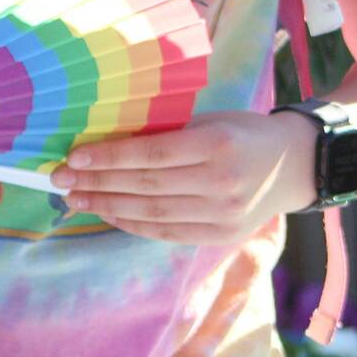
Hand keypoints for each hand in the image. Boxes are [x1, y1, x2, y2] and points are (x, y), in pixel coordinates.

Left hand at [48, 111, 318, 244]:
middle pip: (146, 186)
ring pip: (152, 213)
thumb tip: (105, 143)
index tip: (74, 158)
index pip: (152, 154)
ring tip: (75, 199)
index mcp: (219, 144)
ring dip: (107, 206)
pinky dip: (132, 223)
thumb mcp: (209, 120)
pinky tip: (106, 212)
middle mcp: (222, 183)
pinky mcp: (220, 236)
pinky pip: (165, 232)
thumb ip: (166, 133)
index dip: (109, 158)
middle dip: (97, 184)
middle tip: (61, 181)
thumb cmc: (242, 133)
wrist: (296, 165)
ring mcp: (223, 214)